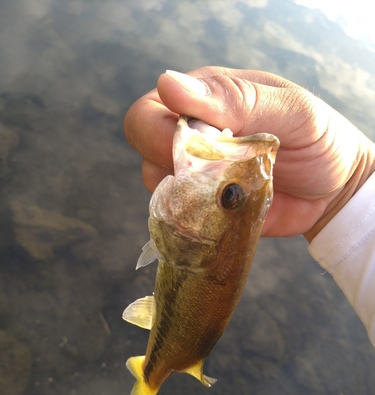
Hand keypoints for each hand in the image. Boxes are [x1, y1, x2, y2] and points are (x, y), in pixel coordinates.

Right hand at [124, 67, 374, 240]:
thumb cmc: (316, 136)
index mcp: (203, 103)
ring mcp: (197, 179)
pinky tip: (233, 214)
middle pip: (147, 155)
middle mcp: (191, 140)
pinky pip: (185, 223)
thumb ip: (233, 99)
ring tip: (237, 193)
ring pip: (161, 193)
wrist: (334, 188)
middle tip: (220, 175)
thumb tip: (168, 84)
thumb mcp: (288, 110)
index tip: (198, 150)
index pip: (148, 115)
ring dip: (193, 199)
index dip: (158, 136)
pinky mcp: (207, 212)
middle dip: (175, 169)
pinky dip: (203, 224)